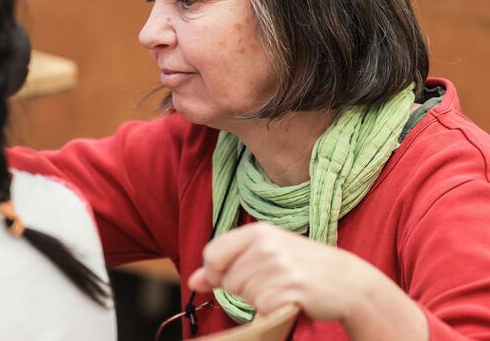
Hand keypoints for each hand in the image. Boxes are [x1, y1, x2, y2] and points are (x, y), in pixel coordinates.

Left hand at [188, 223, 425, 338]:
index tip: (233, 276)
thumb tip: (193, 280)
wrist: (348, 282)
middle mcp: (266, 245)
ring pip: (243, 295)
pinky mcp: (289, 290)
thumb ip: (226, 263)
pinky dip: (272, 310)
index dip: (217, 272)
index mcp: (258, 232)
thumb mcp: (264, 255)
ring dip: (260, 299)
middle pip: (227, 280)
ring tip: (284, 288)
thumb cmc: (302, 266)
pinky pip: (261, 308)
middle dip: (244, 288)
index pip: (213, 254)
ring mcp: (279, 267)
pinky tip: (290, 300)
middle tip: (272, 281)